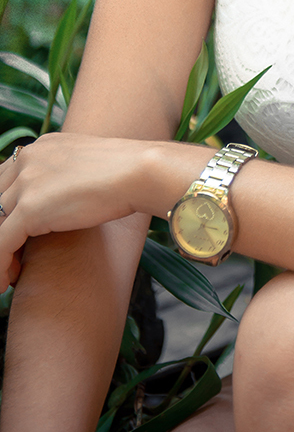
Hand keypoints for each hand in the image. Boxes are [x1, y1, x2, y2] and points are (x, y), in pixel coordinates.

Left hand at [0, 132, 154, 291]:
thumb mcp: (88, 166)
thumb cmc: (128, 173)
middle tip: (10, 258)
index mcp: (41, 147)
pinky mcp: (30, 208)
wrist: (141, 172)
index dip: (4, 211)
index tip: (12, 234)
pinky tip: (5, 284)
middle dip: (0, 231)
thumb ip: (66, 177)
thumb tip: (65, 199)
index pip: (5, 181)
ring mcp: (26, 182)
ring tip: (7, 275)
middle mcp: (28, 159)